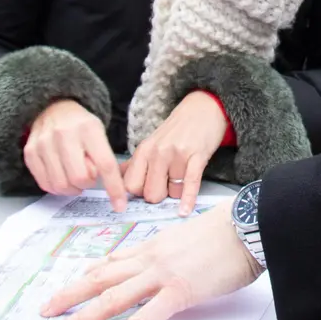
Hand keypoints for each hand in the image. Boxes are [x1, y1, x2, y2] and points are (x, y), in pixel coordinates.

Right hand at [26, 99, 126, 211]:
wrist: (52, 108)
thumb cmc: (81, 126)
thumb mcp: (99, 134)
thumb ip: (101, 157)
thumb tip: (97, 181)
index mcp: (89, 129)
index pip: (105, 164)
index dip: (114, 188)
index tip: (120, 205)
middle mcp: (64, 135)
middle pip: (80, 178)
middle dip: (87, 184)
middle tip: (88, 176)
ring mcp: (44, 144)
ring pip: (61, 185)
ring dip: (72, 188)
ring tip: (74, 176)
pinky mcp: (30, 153)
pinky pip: (45, 184)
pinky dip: (56, 188)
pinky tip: (61, 176)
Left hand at [42, 196, 260, 319]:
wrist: (249, 223)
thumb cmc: (231, 229)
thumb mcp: (193, 233)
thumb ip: (174, 247)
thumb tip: (169, 258)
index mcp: (156, 243)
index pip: (115, 261)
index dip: (90, 275)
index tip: (74, 285)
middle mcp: (151, 258)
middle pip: (101, 278)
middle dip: (70, 295)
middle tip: (46, 310)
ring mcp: (161, 275)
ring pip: (111, 298)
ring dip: (80, 317)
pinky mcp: (178, 292)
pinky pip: (142, 319)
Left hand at [121, 91, 227, 215]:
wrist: (203, 108)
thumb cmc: (178, 129)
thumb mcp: (152, 142)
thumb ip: (135, 163)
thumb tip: (117, 178)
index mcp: (144, 150)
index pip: (131, 186)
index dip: (139, 194)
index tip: (147, 190)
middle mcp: (158, 152)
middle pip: (151, 194)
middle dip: (159, 196)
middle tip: (166, 186)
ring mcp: (178, 154)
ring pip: (172, 192)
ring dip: (178, 192)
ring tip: (182, 176)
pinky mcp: (197, 156)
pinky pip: (190, 184)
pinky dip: (187, 199)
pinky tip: (185, 210)